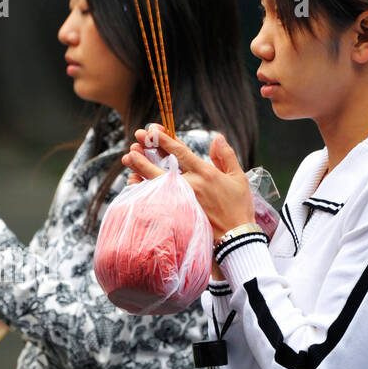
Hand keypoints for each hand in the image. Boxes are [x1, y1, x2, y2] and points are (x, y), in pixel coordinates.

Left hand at [121, 124, 254, 239]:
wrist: (236, 238)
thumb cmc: (239, 207)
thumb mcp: (238, 178)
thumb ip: (226, 156)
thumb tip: (217, 137)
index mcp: (205, 173)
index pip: (180, 152)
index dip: (165, 139)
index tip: (152, 130)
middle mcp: (191, 185)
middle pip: (162, 165)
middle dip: (147, 151)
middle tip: (134, 139)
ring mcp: (182, 200)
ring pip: (155, 181)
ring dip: (140, 168)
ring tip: (128, 157)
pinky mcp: (177, 214)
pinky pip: (155, 200)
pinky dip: (143, 190)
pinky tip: (134, 182)